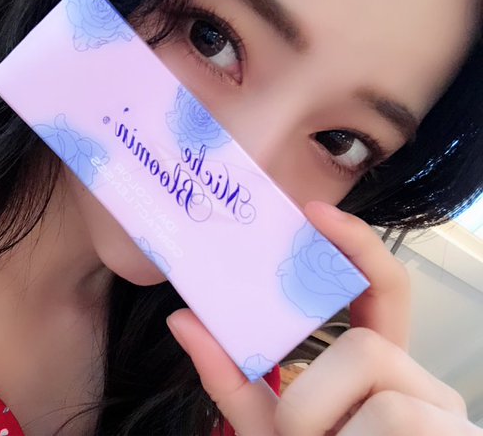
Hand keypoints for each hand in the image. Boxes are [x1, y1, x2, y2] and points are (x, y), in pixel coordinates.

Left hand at [166, 201, 479, 434]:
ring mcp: (444, 417)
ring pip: (371, 382)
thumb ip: (229, 378)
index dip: (357, 246)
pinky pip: (388, 418)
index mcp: (376, 373)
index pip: (383, 291)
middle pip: (368, 344)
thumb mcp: (266, 428)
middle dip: (312, 398)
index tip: (313, 213)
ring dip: (319, 429)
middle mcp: (421, 386)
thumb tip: (184, 318)